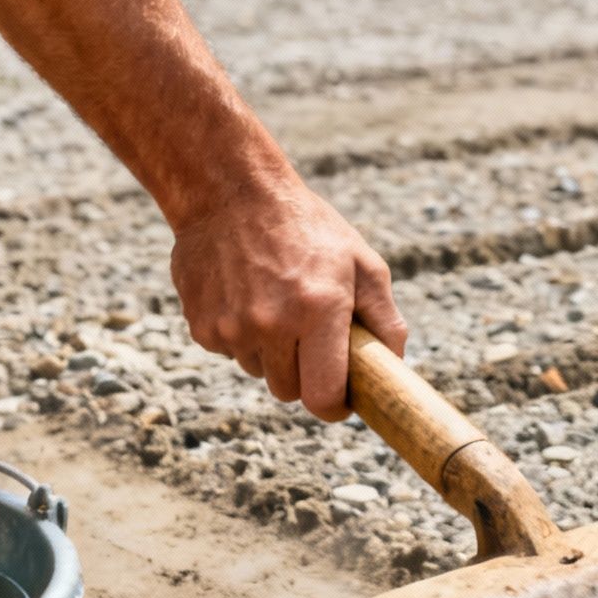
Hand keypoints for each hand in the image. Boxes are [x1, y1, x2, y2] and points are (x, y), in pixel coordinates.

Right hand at [169, 181, 406, 421]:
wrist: (229, 191)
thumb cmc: (306, 226)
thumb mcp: (360, 261)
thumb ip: (384, 317)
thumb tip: (394, 365)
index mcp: (318, 310)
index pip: (323, 397)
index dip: (335, 406)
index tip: (340, 399)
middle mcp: (272, 324)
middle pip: (289, 391)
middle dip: (303, 374)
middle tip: (308, 337)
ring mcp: (232, 327)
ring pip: (258, 371)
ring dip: (270, 352)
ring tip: (275, 304)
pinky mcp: (202, 326)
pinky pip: (230, 352)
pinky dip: (241, 335)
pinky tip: (245, 296)